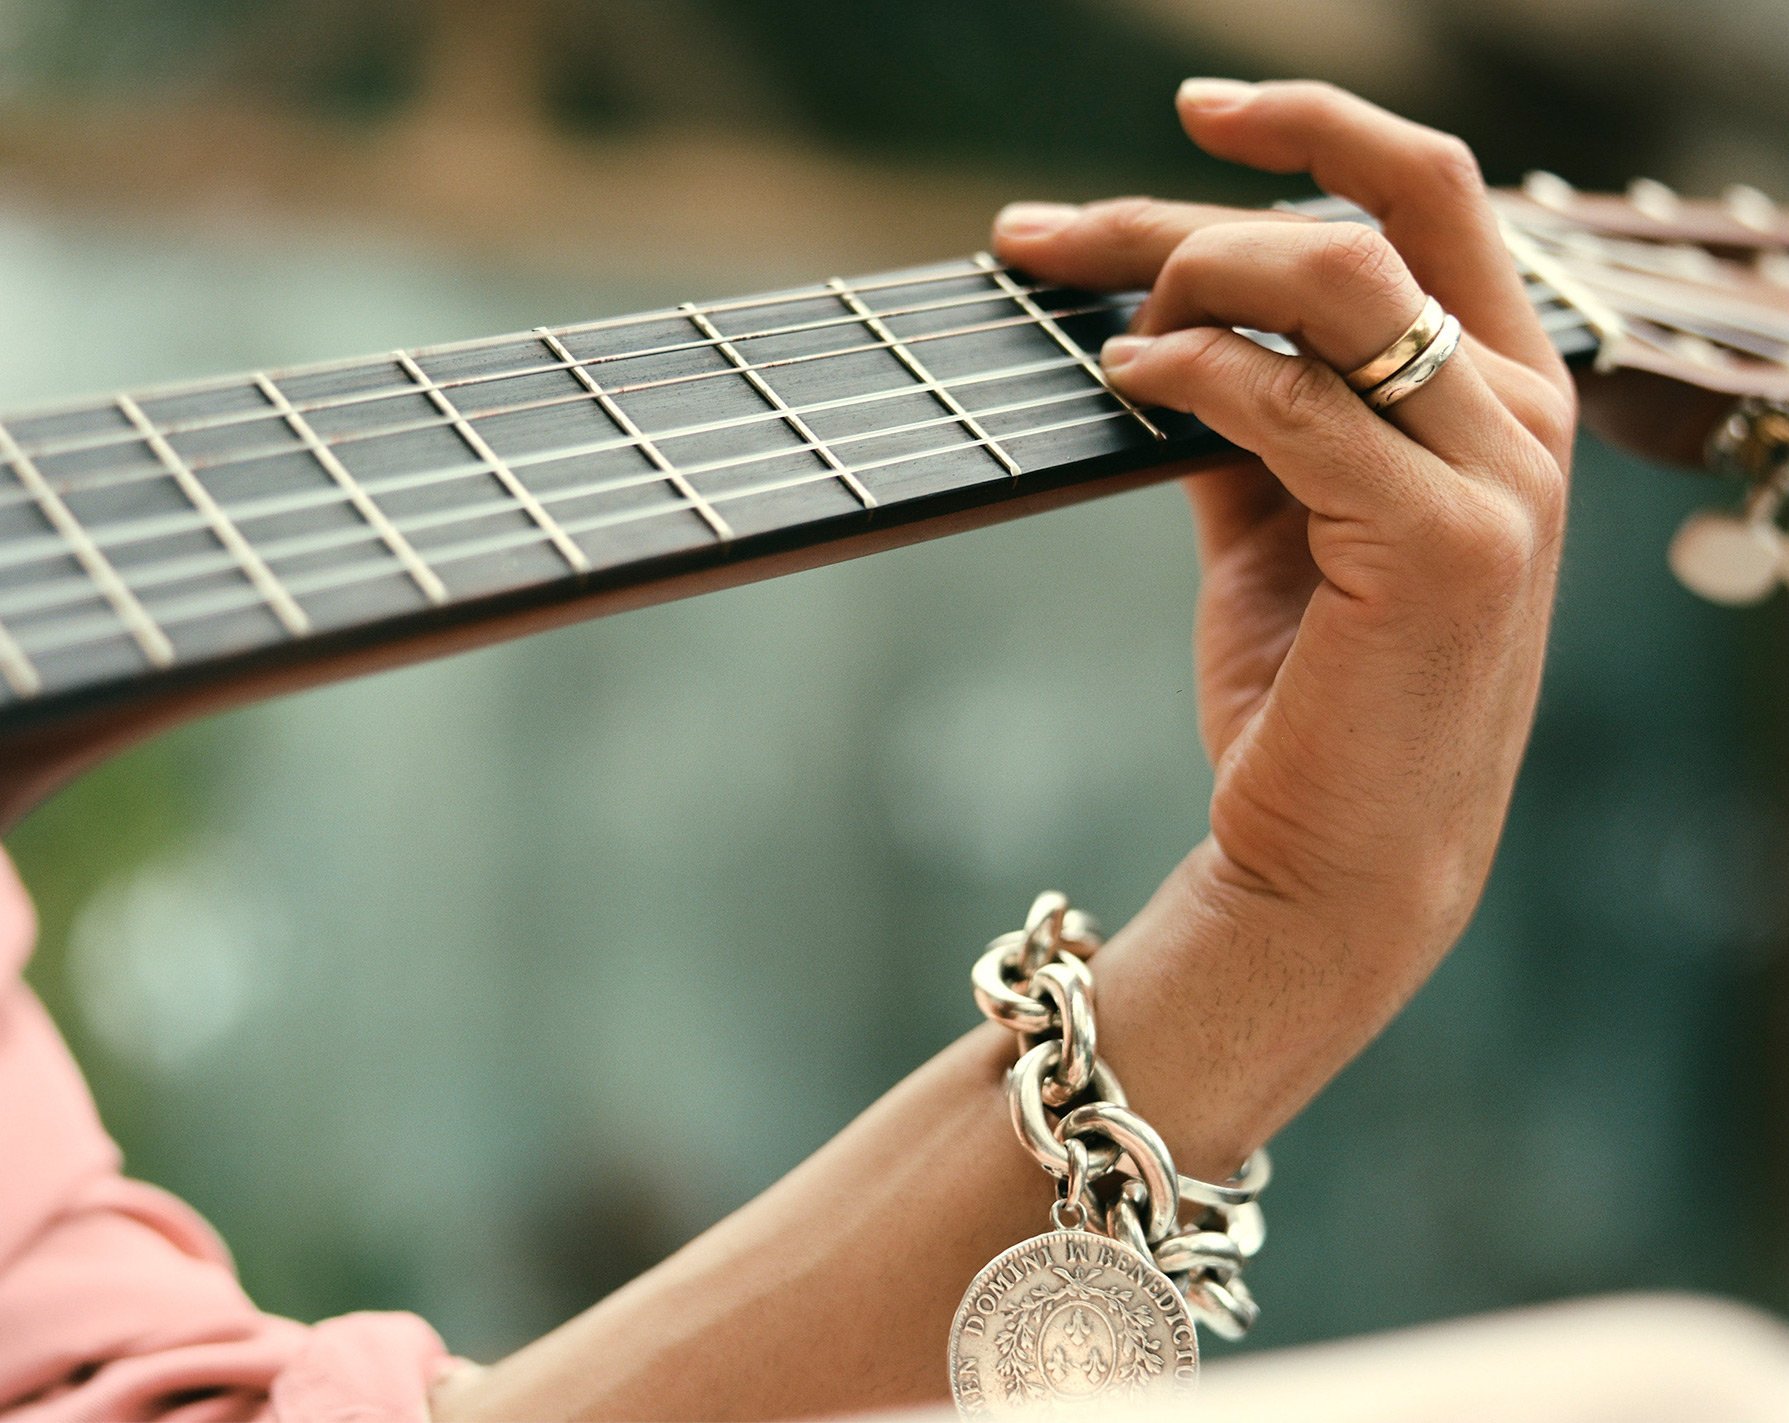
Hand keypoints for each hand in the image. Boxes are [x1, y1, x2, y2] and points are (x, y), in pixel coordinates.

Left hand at [995, 79, 1575, 1169]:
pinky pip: (1293, 401)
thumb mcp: (1281, 526)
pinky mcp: (1445, 546)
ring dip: (1186, 282)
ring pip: (1335, 287)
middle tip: (1050, 239)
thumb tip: (1155, 326)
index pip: (1428, 195)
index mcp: (1497, 394)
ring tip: (1096, 336)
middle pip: (1370, 219)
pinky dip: (1191, 373)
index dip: (1316, 125)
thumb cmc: (1309, 696)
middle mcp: (1521, 418)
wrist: (1335, 863)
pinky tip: (1123, 384)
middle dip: (1193, 208)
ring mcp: (1500, 478)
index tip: (1196, 110)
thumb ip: (1252, 415)